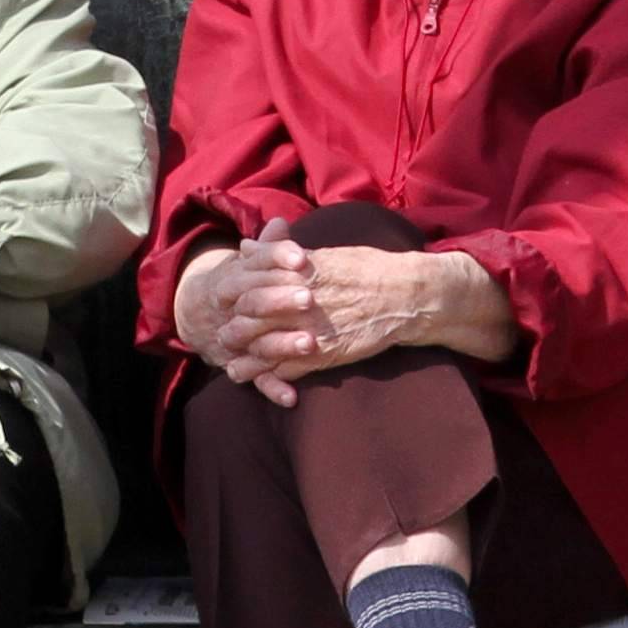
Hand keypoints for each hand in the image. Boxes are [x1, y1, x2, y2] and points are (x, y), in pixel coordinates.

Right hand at [171, 241, 296, 387]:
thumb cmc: (241, 283)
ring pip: (253, 342)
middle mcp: (230, 309)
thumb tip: (281, 223)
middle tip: (309, 298)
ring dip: (280, 344)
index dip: (275, 258)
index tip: (302, 256)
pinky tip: (292, 397)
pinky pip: (255, 379)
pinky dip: (272, 388)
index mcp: (233, 278)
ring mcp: (233, 339)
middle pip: (252, 303)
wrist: (200, 314)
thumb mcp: (250, 263)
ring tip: (309, 342)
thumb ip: (267, 246)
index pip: (253, 264)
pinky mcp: (239, 365)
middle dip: (279, 300)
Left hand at [243, 244, 463, 383]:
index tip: (222, 300)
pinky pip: (291, 368)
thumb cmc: (367, 269)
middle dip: (234, 329)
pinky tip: (263, 381)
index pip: (252, 284)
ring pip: (266, 347)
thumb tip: (247, 246)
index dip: (233, 294)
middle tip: (221, 336)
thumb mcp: (323, 253)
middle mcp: (301, 300)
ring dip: (247, 360)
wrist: (406, 296)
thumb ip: (280, 253)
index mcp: (299, 272)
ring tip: (233, 369)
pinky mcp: (326, 353)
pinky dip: (273, 377)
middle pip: (253, 317)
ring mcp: (313, 328)